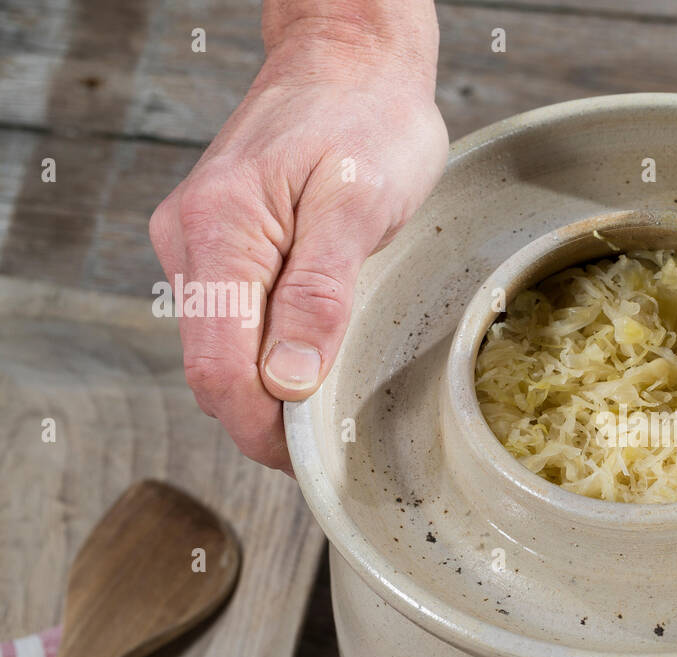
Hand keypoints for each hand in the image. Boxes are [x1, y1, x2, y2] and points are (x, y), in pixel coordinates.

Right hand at [149, 6, 446, 470]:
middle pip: (214, 368)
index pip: (219, 368)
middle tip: (333, 443)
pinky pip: (235, 321)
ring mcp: (202, 244)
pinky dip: (270, 353)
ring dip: (269, 388)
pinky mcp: (224, 246)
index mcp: (220, 234)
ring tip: (332, 404)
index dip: (262, 429)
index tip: (310, 461)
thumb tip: (289, 382)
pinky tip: (313, 359)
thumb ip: (318, 297)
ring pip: (222, 349)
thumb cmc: (366, 119)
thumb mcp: (357, 208)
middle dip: (267, 417)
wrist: (352, 59)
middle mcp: (193, 242)